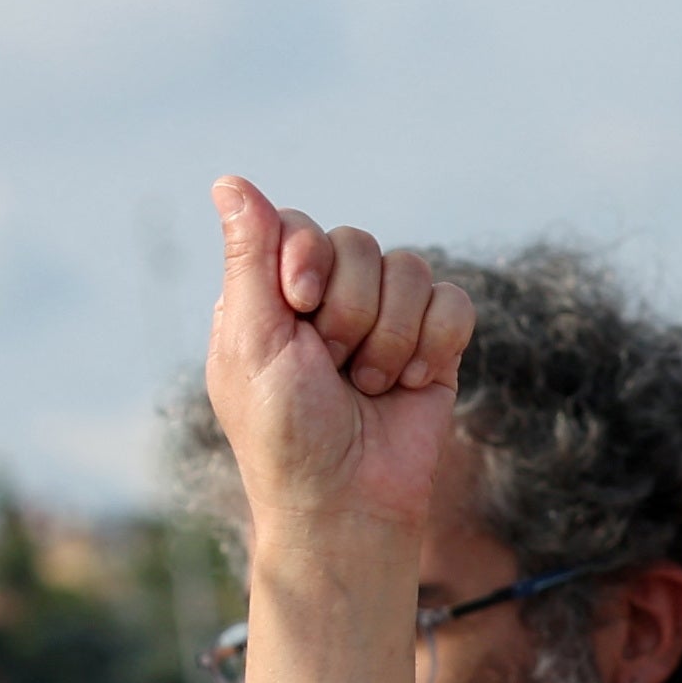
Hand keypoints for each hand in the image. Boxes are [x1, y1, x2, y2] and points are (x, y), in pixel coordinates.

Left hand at [202, 178, 470, 561]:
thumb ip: (249, 257)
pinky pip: (453, 301)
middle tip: (333, 369)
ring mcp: (385, 318)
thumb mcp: (252, 342)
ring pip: (410, 268)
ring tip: (369, 386)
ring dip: (390, 337)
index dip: (307, 259)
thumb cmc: (285, 433)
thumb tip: (228, 178)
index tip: (300, 306)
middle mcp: (328, 298)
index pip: (299, 224)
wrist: (348, 504)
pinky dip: (435, 343)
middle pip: (359, 242)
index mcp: (273, 293)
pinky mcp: (434, 344)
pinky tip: (409, 384)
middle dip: (350, 313)